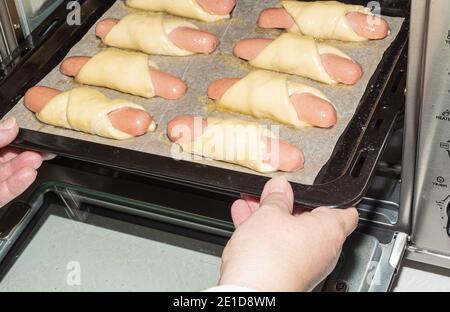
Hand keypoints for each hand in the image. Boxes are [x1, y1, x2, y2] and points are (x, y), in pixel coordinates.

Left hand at [0, 118, 49, 206]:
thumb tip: (11, 124)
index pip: (1, 139)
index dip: (16, 135)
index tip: (32, 133)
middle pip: (9, 156)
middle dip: (27, 151)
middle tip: (42, 148)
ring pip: (10, 173)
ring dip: (26, 166)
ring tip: (37, 159)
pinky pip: (7, 191)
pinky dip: (19, 184)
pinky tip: (30, 174)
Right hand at [220, 176, 358, 291]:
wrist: (252, 294)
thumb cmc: (269, 258)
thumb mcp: (269, 213)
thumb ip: (276, 197)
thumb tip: (279, 187)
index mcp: (330, 231)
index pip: (345, 211)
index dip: (331, 197)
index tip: (318, 190)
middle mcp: (323, 251)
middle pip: (309, 220)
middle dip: (287, 205)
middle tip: (271, 194)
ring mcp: (305, 265)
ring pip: (289, 234)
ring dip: (270, 219)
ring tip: (251, 205)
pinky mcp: (287, 274)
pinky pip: (277, 248)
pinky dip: (264, 235)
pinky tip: (244, 221)